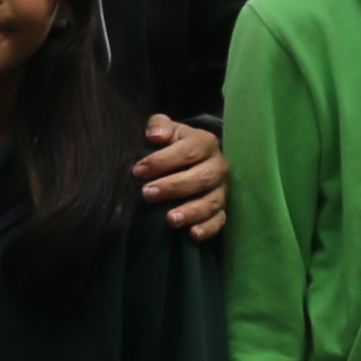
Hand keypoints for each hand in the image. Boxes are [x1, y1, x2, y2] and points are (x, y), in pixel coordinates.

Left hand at [134, 115, 228, 243]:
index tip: (138, 171)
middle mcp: (218, 167)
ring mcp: (222, 190)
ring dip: (191, 211)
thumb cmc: (173, 143)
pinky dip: (208, 228)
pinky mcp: (222, 209)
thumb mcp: (166, 129)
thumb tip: (155, 135)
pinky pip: (219, 220)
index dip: (163, 160)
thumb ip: (159, 125)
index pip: (189, 151)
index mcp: (205, 143)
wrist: (192, 158)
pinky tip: (193, 234)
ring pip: (212, 202)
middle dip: (173, 187)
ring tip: (170, 219)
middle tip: (147, 193)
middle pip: (201, 178)